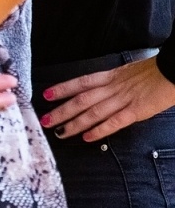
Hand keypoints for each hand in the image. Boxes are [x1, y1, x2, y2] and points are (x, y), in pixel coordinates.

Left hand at [42, 56, 174, 142]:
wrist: (173, 70)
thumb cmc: (154, 71)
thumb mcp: (128, 72)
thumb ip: (114, 82)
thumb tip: (101, 90)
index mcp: (110, 76)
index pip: (81, 82)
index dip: (62, 88)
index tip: (46, 95)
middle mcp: (112, 87)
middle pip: (81, 99)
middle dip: (61, 111)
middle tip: (45, 120)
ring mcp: (123, 99)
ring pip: (93, 112)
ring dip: (74, 123)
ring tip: (60, 132)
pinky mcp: (136, 111)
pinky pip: (114, 121)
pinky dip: (100, 130)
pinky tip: (87, 137)